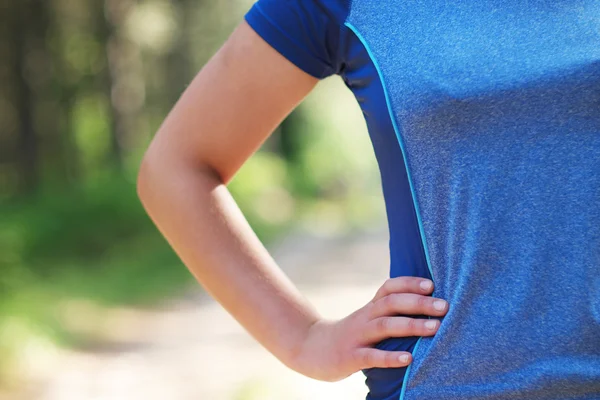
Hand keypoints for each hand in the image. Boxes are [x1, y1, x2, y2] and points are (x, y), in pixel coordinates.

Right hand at [289, 277, 448, 381]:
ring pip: (384, 326)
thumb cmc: (350, 335)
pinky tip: (409, 359)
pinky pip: (371, 356)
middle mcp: (364, 318)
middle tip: (444, 306)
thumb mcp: (366, 319)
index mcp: (370, 307)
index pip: (389, 288)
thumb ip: (389, 312)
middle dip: (418, 303)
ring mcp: (356, 337)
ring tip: (435, 327)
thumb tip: (426, 305)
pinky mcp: (350, 357)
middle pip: (391, 303)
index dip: (409, 283)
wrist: (310, 349)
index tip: (431, 285)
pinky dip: (390, 357)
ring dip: (410, 325)